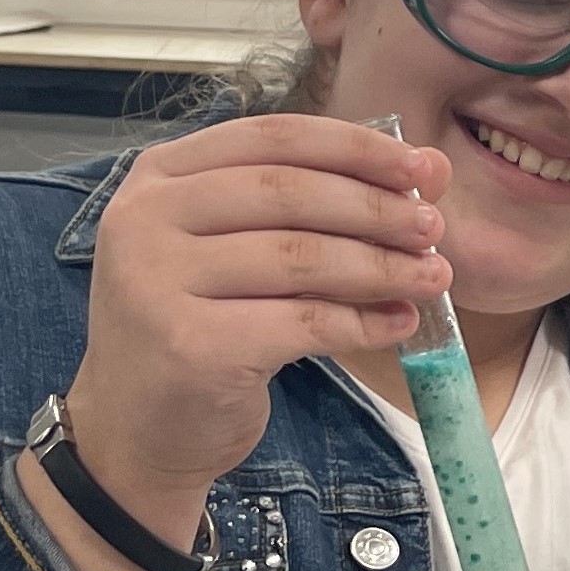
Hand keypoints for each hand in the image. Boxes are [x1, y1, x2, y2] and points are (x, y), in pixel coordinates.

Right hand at [68, 114, 449, 541]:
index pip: (272, 137)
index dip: (354, 148)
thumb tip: (429, 167)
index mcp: (160, 177)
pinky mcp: (191, 345)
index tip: (420, 167)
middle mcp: (147, 218)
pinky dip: (362, 323)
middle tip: (434, 228)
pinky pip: (302, 323)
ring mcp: (159, 281)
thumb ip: (318, 205)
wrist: (135, 433)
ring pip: (301, 258)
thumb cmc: (197, 330)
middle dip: (376, 209)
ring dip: (381, 267)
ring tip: (433, 275)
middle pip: (290, 194)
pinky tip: (399, 323)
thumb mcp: (237, 251)